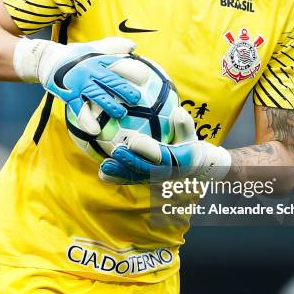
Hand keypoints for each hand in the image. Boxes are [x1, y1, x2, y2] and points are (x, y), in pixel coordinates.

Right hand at [13, 36, 148, 133]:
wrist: (49, 60)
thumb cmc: (77, 55)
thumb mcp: (94, 47)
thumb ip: (114, 46)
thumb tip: (134, 46)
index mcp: (99, 59)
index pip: (118, 63)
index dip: (132, 70)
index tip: (145, 77)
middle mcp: (90, 71)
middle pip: (110, 81)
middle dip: (125, 90)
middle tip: (137, 99)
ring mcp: (80, 84)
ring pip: (97, 96)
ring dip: (110, 106)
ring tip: (121, 115)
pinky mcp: (70, 96)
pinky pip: (79, 109)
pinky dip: (87, 120)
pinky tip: (95, 130)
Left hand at [99, 106, 230, 183]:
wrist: (191, 165)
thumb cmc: (187, 142)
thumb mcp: (190, 133)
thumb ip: (184, 124)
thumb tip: (179, 112)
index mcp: (177, 160)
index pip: (161, 155)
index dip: (147, 149)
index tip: (134, 141)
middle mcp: (165, 172)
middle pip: (145, 168)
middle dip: (130, 161)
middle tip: (116, 152)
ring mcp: (153, 178)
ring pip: (135, 177)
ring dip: (119, 172)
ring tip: (104, 166)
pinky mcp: (144, 181)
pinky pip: (129, 180)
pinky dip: (116, 178)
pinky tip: (102, 173)